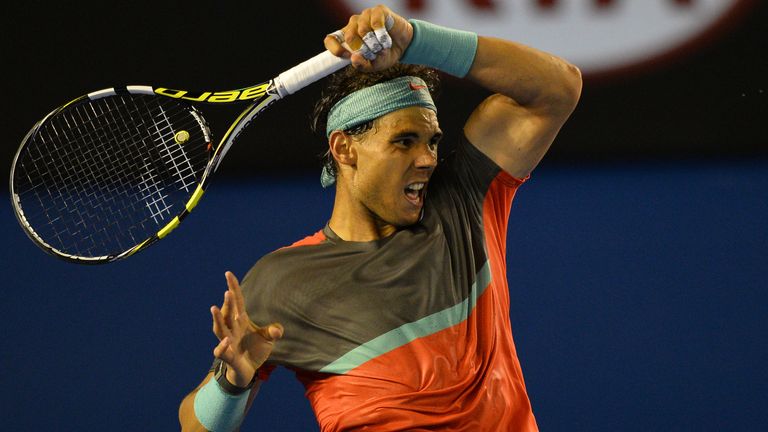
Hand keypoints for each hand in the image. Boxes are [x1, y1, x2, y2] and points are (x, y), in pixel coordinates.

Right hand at [210, 271, 282, 386]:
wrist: (247, 371)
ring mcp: (228, 342)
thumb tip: (276, 330)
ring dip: (217, 318)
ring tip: (214, 308)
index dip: (233, 287)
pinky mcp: (228, 356)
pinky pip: (221, 352)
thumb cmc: (254, 350)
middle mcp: (232, 329)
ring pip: (219, 328)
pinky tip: (225, 341)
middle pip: (228, 313)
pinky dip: (222, 347)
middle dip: (227, 303)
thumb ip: (273, 332)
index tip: (228, 273)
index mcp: (241, 321)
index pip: (237, 301)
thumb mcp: (267, 339)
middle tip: (227, 292)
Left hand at [324, 4, 412, 71]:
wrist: (404, 45)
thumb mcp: (373, 65)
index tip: (346, 56)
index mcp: (348, 38)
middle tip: (373, 54)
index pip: (330, 40)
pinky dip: (381, 35)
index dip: (335, 48)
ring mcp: (365, 16)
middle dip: (362, 50)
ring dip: (374, 44)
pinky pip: (375, 22)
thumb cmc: (385, 54)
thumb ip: (362, 65)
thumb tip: (354, 59)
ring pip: (362, 30)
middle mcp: (354, 25)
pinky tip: (386, 39)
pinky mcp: (378, 11)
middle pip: (349, 36)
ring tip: (382, 48)